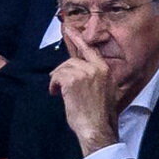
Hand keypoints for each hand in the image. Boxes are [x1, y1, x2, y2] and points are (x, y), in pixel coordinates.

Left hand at [48, 29, 118, 156]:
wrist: (98, 129)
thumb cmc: (100, 116)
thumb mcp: (104, 92)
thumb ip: (93, 79)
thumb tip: (77, 74)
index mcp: (105, 70)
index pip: (89, 49)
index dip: (78, 38)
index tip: (69, 29)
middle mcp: (96, 68)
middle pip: (72, 60)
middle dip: (62, 71)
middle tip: (56, 83)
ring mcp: (85, 73)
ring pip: (63, 68)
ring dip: (57, 80)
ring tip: (57, 91)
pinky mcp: (73, 80)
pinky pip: (57, 76)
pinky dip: (53, 84)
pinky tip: (56, 93)